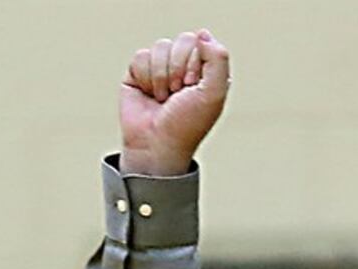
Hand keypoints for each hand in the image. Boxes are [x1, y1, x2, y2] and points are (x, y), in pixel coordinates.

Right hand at [121, 29, 229, 174]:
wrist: (157, 145)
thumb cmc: (187, 125)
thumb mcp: (214, 94)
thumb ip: (218, 59)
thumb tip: (202, 33)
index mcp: (205, 70)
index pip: (200, 42)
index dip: (195, 64)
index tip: (193, 87)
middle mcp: (184, 67)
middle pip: (182, 40)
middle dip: (178, 69)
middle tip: (178, 94)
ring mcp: (161, 68)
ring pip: (161, 47)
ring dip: (162, 77)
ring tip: (163, 98)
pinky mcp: (138, 73)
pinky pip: (141, 56)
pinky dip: (145, 77)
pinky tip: (149, 95)